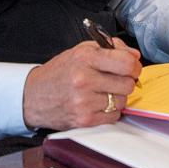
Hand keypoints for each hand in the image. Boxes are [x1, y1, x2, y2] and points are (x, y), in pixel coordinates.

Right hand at [22, 39, 140, 130]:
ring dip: (117, 97)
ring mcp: (84, 101)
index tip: (132, 67)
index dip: (134, 65)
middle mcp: (84, 79)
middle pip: (128, 83)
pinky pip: (113, 116)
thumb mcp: (80, 51)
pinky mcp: (85, 119)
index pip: (126, 62)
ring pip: (122, 101)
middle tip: (116, 79)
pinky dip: (109, 111)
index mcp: (85, 58)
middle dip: (126, 81)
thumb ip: (109, 48)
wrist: (33, 95)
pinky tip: (97, 103)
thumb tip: (134, 55)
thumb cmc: (58, 72)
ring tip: (102, 91)